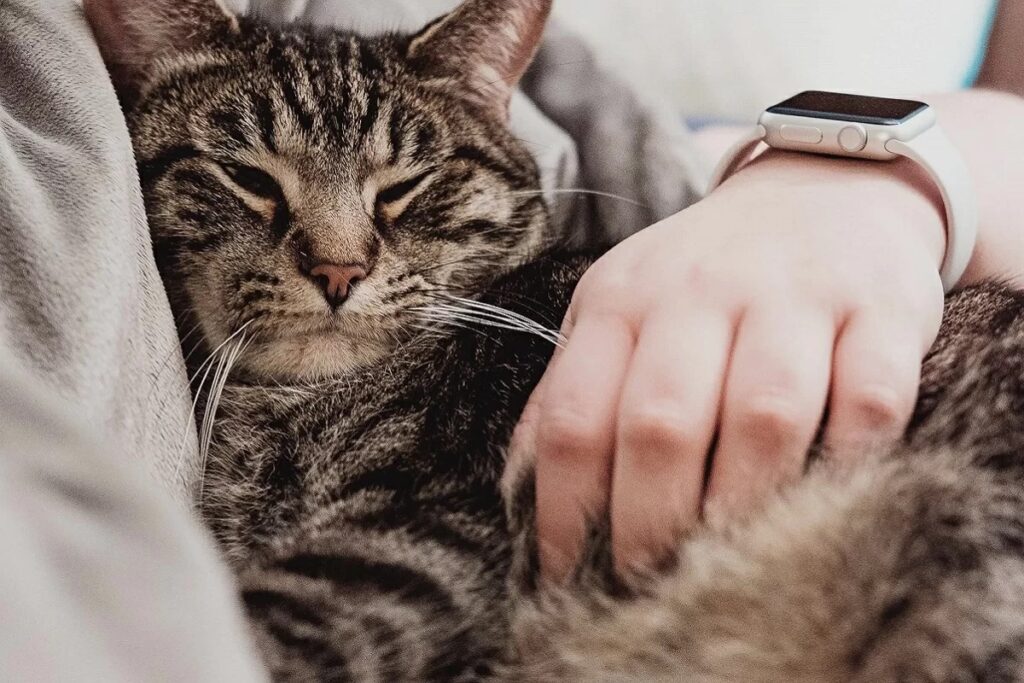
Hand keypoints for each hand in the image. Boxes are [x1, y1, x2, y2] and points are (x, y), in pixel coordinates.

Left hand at [511, 150, 947, 580]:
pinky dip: (849, 460)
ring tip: (729, 562)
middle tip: (648, 583)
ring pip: (763, 414)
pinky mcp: (879, 309)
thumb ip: (573, 389)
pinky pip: (868, 399)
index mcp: (621, 301)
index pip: (574, 417)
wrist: (823, 184)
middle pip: (661, 424)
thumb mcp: (620, 309)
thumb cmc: (705, 274)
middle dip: (649, 524)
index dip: (563, 510)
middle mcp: (700, 292)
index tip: (568, 574)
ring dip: (743, 504)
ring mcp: (794, 296)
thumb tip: (524, 489)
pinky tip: (826, 497)